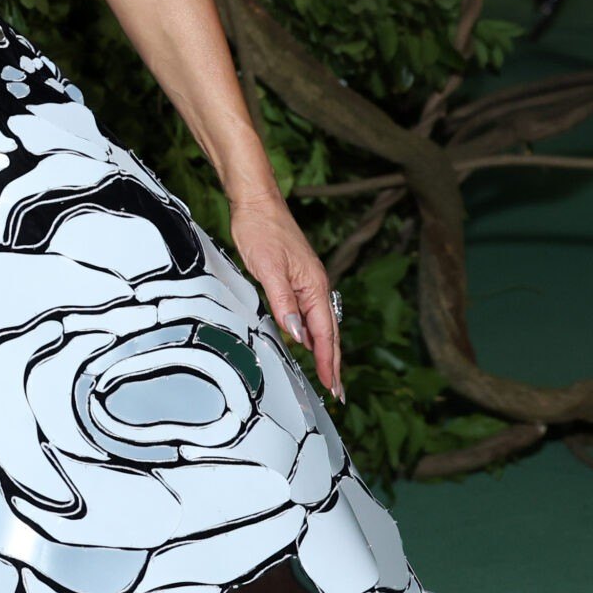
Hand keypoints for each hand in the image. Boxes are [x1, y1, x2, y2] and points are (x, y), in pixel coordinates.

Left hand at [228, 195, 344, 401]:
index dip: (329, 361)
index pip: (325, 333)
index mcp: (314, 285)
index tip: (333, 386)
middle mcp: (316, 285)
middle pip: (329, 332)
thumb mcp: (268, 269)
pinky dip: (311, 331)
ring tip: (327, 373)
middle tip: (337, 391)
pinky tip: (306, 339)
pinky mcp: (295, 277)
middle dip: (334, 362)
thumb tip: (297, 334)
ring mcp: (307, 281)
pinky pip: (308, 312)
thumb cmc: (261, 229)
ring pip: (319, 323)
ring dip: (324, 349)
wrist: (256, 201)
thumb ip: (283, 302)